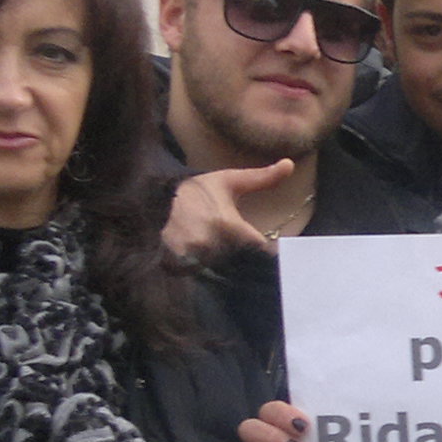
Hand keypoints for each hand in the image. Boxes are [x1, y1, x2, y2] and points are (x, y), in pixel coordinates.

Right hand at [164, 160, 293, 264]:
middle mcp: (213, 246)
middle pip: (242, 262)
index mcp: (228, 225)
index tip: (266, 248)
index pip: (261, 249)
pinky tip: (200, 258)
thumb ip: (261, 178)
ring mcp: (194, 260)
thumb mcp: (228, 181)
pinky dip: (204, 270)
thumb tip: (290, 164)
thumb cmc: (195, 192)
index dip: (266, 250)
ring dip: (224, 264)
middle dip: (242, 256)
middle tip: (230, 244)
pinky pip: (202, 276)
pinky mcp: (178, 270)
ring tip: (213, 248)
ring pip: (223, 271)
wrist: (151, 200)